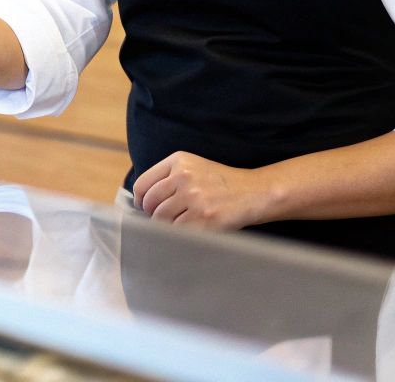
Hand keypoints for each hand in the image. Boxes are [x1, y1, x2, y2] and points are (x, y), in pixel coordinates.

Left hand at [135, 151, 269, 230]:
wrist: (254, 192)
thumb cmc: (220, 183)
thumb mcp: (193, 167)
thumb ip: (167, 177)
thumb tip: (140, 201)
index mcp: (178, 161)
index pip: (142, 184)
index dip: (140, 200)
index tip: (144, 207)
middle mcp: (184, 177)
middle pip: (150, 204)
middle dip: (153, 214)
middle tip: (164, 218)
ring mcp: (194, 198)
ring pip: (161, 219)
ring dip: (167, 225)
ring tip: (181, 222)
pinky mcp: (204, 218)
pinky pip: (178, 231)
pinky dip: (180, 234)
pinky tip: (191, 228)